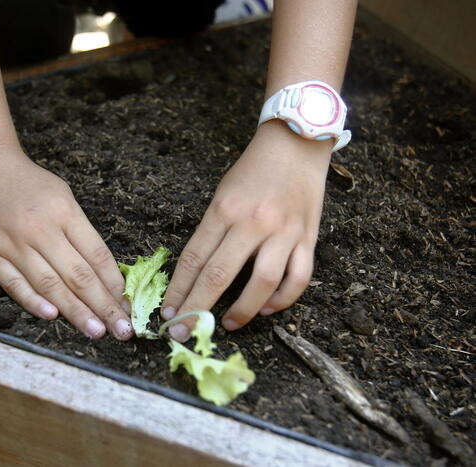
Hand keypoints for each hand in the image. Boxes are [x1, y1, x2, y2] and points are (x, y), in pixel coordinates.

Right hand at [0, 149, 132, 339]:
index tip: (127, 304)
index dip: (114, 284)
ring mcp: (12, 244)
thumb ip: (82, 233)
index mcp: (63, 212)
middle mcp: (39, 229)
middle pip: (77, 276)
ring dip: (75, 312)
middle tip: (121, 329)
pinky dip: (34, 302)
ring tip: (95, 331)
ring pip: (49, 286)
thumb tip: (105, 277)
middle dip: (103, 306)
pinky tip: (53, 316)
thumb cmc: (30, 184)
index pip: (96, 255)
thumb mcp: (64, 197)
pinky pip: (14, 285)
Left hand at [161, 120, 331, 339]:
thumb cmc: (253, 170)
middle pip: (219, 275)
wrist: (297, 143)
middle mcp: (253, 222)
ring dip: (242, 312)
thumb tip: (197, 274)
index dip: (178, 290)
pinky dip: (282, 300)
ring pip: (262, 284)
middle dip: (197, 309)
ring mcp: (284, 231)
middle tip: (183, 332)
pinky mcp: (310, 238)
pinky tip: (266, 309)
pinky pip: (298, 278)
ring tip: (227, 325)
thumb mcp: (221, 193)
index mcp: (224, 209)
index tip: (168, 312)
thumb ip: (211, 230)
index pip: (194, 258)